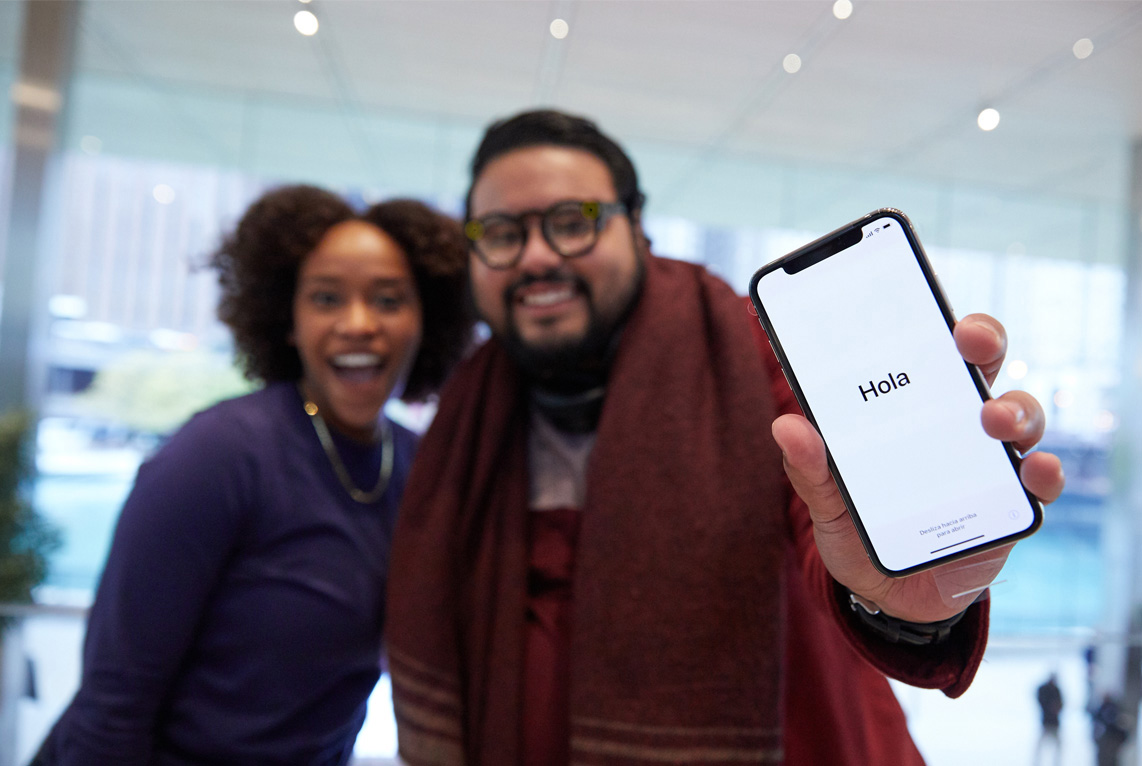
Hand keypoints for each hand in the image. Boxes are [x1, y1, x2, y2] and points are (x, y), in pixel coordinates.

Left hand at [772, 313, 1065, 622]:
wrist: (887, 596)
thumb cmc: (859, 529)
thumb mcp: (826, 499)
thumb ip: (810, 466)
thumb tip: (787, 426)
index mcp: (911, 407)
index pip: (929, 348)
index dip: (932, 318)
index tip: (924, 302)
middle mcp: (958, 423)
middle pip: (983, 366)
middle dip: (983, 341)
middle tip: (968, 340)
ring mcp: (990, 462)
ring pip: (1020, 416)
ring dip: (1014, 410)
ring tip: (993, 419)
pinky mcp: (1012, 506)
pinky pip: (1040, 482)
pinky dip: (1043, 473)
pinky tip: (1033, 471)